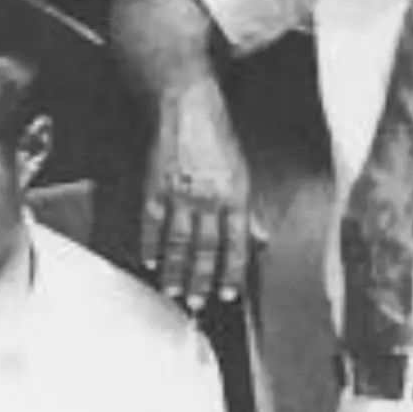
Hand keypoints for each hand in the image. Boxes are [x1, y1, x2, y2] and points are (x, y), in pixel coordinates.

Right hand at [139, 81, 255, 309]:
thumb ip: (249, 210)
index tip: (227, 294)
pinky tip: (151, 261)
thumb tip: (261, 239)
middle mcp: (209, 199)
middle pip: (205, 250)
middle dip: (201, 281)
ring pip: (178, 243)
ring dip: (175, 271)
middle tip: (197, 304)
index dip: (231, 273)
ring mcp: (181, 194)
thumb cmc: (218, 137)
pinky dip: (151, 245)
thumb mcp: (244, 172)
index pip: (235, 245)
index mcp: (235, 196)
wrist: (188, 106)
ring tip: (172, 291)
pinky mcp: (156, 186)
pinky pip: (153, 224)